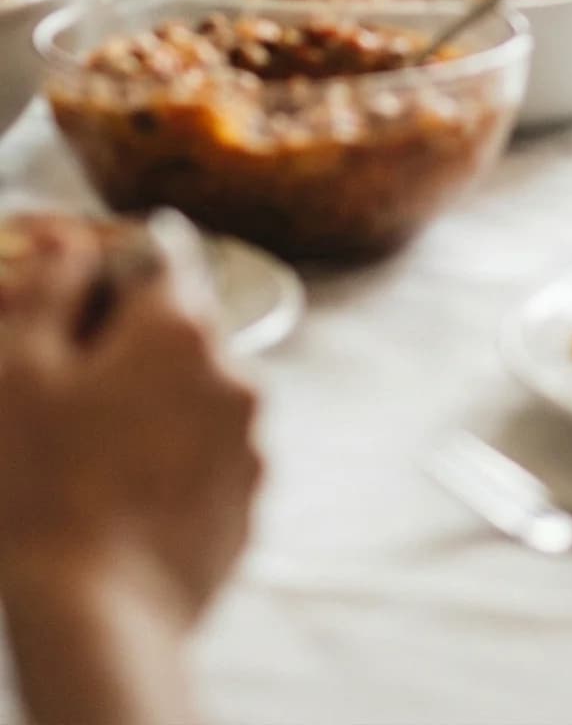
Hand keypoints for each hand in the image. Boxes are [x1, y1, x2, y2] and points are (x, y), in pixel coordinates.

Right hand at [0, 217, 261, 627]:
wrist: (99, 620)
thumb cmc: (47, 492)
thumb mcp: (19, 374)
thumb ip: (51, 291)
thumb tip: (76, 248)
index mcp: (180, 328)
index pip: (160, 256)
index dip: (112, 270)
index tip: (81, 299)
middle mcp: (234, 371)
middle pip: (181, 329)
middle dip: (130, 346)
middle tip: (72, 394)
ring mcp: (249, 440)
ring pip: (197, 393)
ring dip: (156, 405)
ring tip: (95, 458)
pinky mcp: (250, 499)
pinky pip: (210, 454)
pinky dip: (175, 460)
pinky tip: (123, 497)